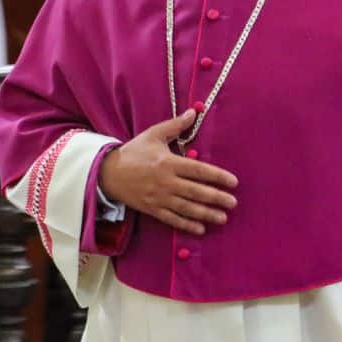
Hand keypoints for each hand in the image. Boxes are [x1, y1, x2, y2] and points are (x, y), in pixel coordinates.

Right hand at [98, 110, 237, 235]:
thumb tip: (194, 112)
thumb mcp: (153, 135)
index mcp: (168, 162)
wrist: (108, 173)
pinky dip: (186, 225)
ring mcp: (159, 198)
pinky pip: (172, 219)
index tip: (233, 182)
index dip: (217, 176)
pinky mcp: (152, 209)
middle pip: (196, 191)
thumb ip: (175, 125)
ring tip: (223, 218)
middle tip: (233, 203)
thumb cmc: (134, 152)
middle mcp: (166, 182)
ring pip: (187, 208)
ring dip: (206, 214)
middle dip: (216, 198)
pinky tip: (200, 229)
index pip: (198, 170)